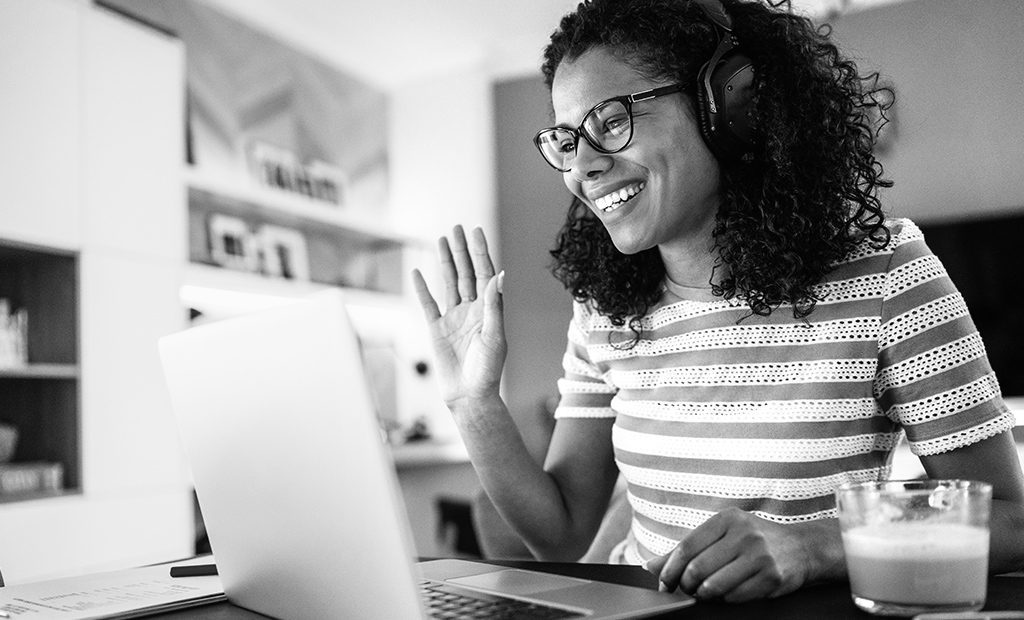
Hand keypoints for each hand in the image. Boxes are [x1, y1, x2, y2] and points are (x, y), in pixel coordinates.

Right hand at [412, 225, 505, 408]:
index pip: (484, 274)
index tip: (476, 231)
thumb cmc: (487, 370)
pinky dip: (422, 288)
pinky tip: (418, 271)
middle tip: (456, 228)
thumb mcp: (494, 336)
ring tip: (441, 240)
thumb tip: (497, 275)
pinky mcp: (436, 329)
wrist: (469, 396)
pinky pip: (428, 304)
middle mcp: (471, 310)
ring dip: (445, 261)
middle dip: (461, 250)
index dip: (480, 252)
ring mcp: (453, 318)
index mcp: (488, 310)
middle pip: (466, 273)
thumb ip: (493, 305)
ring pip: (448, 283)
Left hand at [645, 508, 817, 602]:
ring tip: (705, 592)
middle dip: (685, 585)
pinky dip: (725, 600)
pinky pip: (735, 597)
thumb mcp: (722, 534)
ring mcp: (760, 555)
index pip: (686, 547)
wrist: (802, 547)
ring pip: (714, 586)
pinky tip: (728, 593)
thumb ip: (687, 549)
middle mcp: (744, 534)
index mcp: (727, 518)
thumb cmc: (753, 540)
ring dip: (704, 595)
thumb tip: (650, 566)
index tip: (663, 583)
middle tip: (685, 590)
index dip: (669, 569)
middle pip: (697, 569)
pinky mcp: (772, 577)